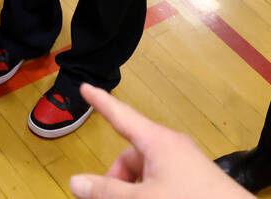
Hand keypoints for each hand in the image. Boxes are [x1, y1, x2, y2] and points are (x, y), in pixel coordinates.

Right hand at [68, 83, 250, 198]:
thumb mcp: (142, 198)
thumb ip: (107, 190)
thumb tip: (75, 182)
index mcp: (157, 141)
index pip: (120, 115)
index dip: (101, 102)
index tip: (85, 86)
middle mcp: (171, 146)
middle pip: (131, 154)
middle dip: (117, 178)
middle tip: (108, 198)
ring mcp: (186, 163)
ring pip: (147, 171)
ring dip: (134, 188)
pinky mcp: (197, 180)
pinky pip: (164, 179)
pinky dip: (151, 191)